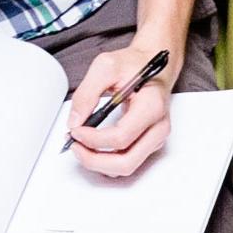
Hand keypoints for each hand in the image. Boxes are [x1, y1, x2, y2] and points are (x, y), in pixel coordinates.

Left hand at [67, 41, 176, 177]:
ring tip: (80, 146)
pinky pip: (127, 162)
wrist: (155, 66)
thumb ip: (87, 93)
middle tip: (74, 146)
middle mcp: (158, 128)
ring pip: (126, 167)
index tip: (75, 130)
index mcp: (152, 107)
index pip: (121, 137)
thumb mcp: (106, 66)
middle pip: (126, 163)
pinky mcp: (149, 144)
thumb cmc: (135, 65)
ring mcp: (155, 139)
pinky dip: (106, 160)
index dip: (93, 139)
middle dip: (94, 160)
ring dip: (99, 163)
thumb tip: (74, 121)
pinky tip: (92, 146)